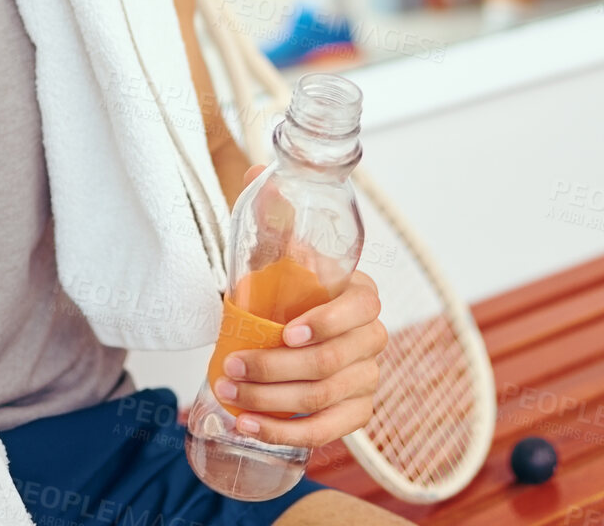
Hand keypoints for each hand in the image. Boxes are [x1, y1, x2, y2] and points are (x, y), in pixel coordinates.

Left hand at [216, 165, 388, 448]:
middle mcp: (373, 339)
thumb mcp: (278, 253)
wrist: (292, 331)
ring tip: (230, 394)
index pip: (360, 311)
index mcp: (362, 295)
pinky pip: (326, 432)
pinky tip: (250, 428)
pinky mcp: (354, 414)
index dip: (326, 324)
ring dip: (272, 402)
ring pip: (324, 399)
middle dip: (275, 369)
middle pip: (333, 363)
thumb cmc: (285, 290)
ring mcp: (367, 380)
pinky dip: (285, 433)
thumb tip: (259, 170)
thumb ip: (273, 212)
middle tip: (230, 367)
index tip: (284, 331)